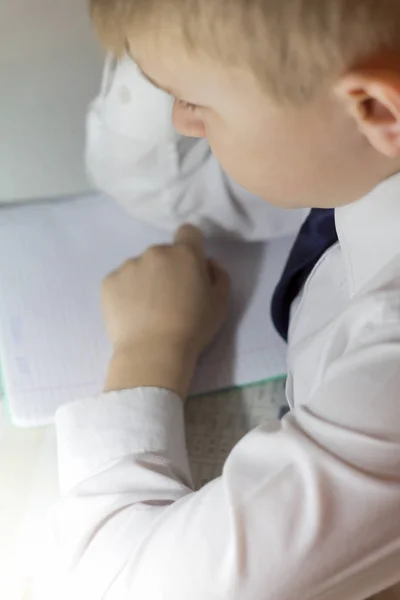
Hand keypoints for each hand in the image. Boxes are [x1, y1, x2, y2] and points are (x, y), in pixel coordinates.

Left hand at [102, 225, 230, 397]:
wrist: (153, 352)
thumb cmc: (193, 328)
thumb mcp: (220, 303)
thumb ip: (218, 275)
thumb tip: (207, 263)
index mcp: (184, 254)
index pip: (188, 232)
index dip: (191, 246)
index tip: (190, 268)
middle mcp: (155, 252)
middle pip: (163, 253)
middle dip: (168, 269)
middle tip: (170, 299)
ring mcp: (128, 266)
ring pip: (140, 267)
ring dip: (146, 280)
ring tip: (148, 310)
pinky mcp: (109, 282)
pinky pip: (121, 281)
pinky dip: (126, 293)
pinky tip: (132, 314)